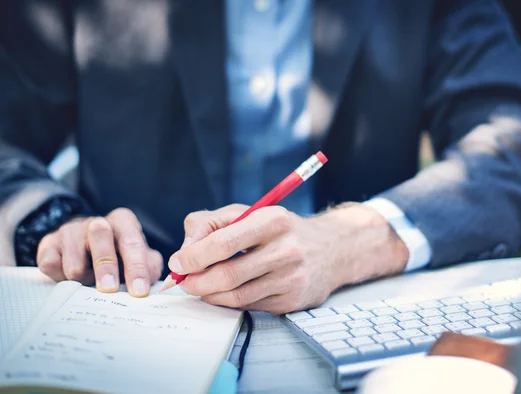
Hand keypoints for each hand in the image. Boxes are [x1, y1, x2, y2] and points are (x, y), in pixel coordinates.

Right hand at [37, 208, 162, 296]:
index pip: (132, 241)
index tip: (139, 290)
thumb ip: (150, 266)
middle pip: (100, 237)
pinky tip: (67, 278)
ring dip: (82, 277)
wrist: (82, 245)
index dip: (136, 267)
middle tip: (109, 289)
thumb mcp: (139, 257)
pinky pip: (50, 264)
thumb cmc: (117, 254)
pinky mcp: (49, 243)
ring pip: (74, 257)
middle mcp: (97, 222)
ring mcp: (70, 231)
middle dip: (106, 266)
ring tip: (89, 282)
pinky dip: (59, 276)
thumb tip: (151, 281)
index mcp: (123, 222)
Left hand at [169, 203, 408, 312]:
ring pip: (236, 296)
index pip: (225, 242)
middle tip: (183, 283)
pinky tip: (226, 292)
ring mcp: (292, 278)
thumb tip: (183, 250)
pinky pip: (250, 307)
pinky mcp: (293, 301)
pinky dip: (230, 302)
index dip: (194, 256)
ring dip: (210, 295)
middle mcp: (286, 249)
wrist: (331, 249)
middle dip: (196, 282)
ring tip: (201, 287)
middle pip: (228, 275)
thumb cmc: (280, 229)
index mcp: (273, 220)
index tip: (178, 263)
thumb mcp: (249, 212)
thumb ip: (210, 223)